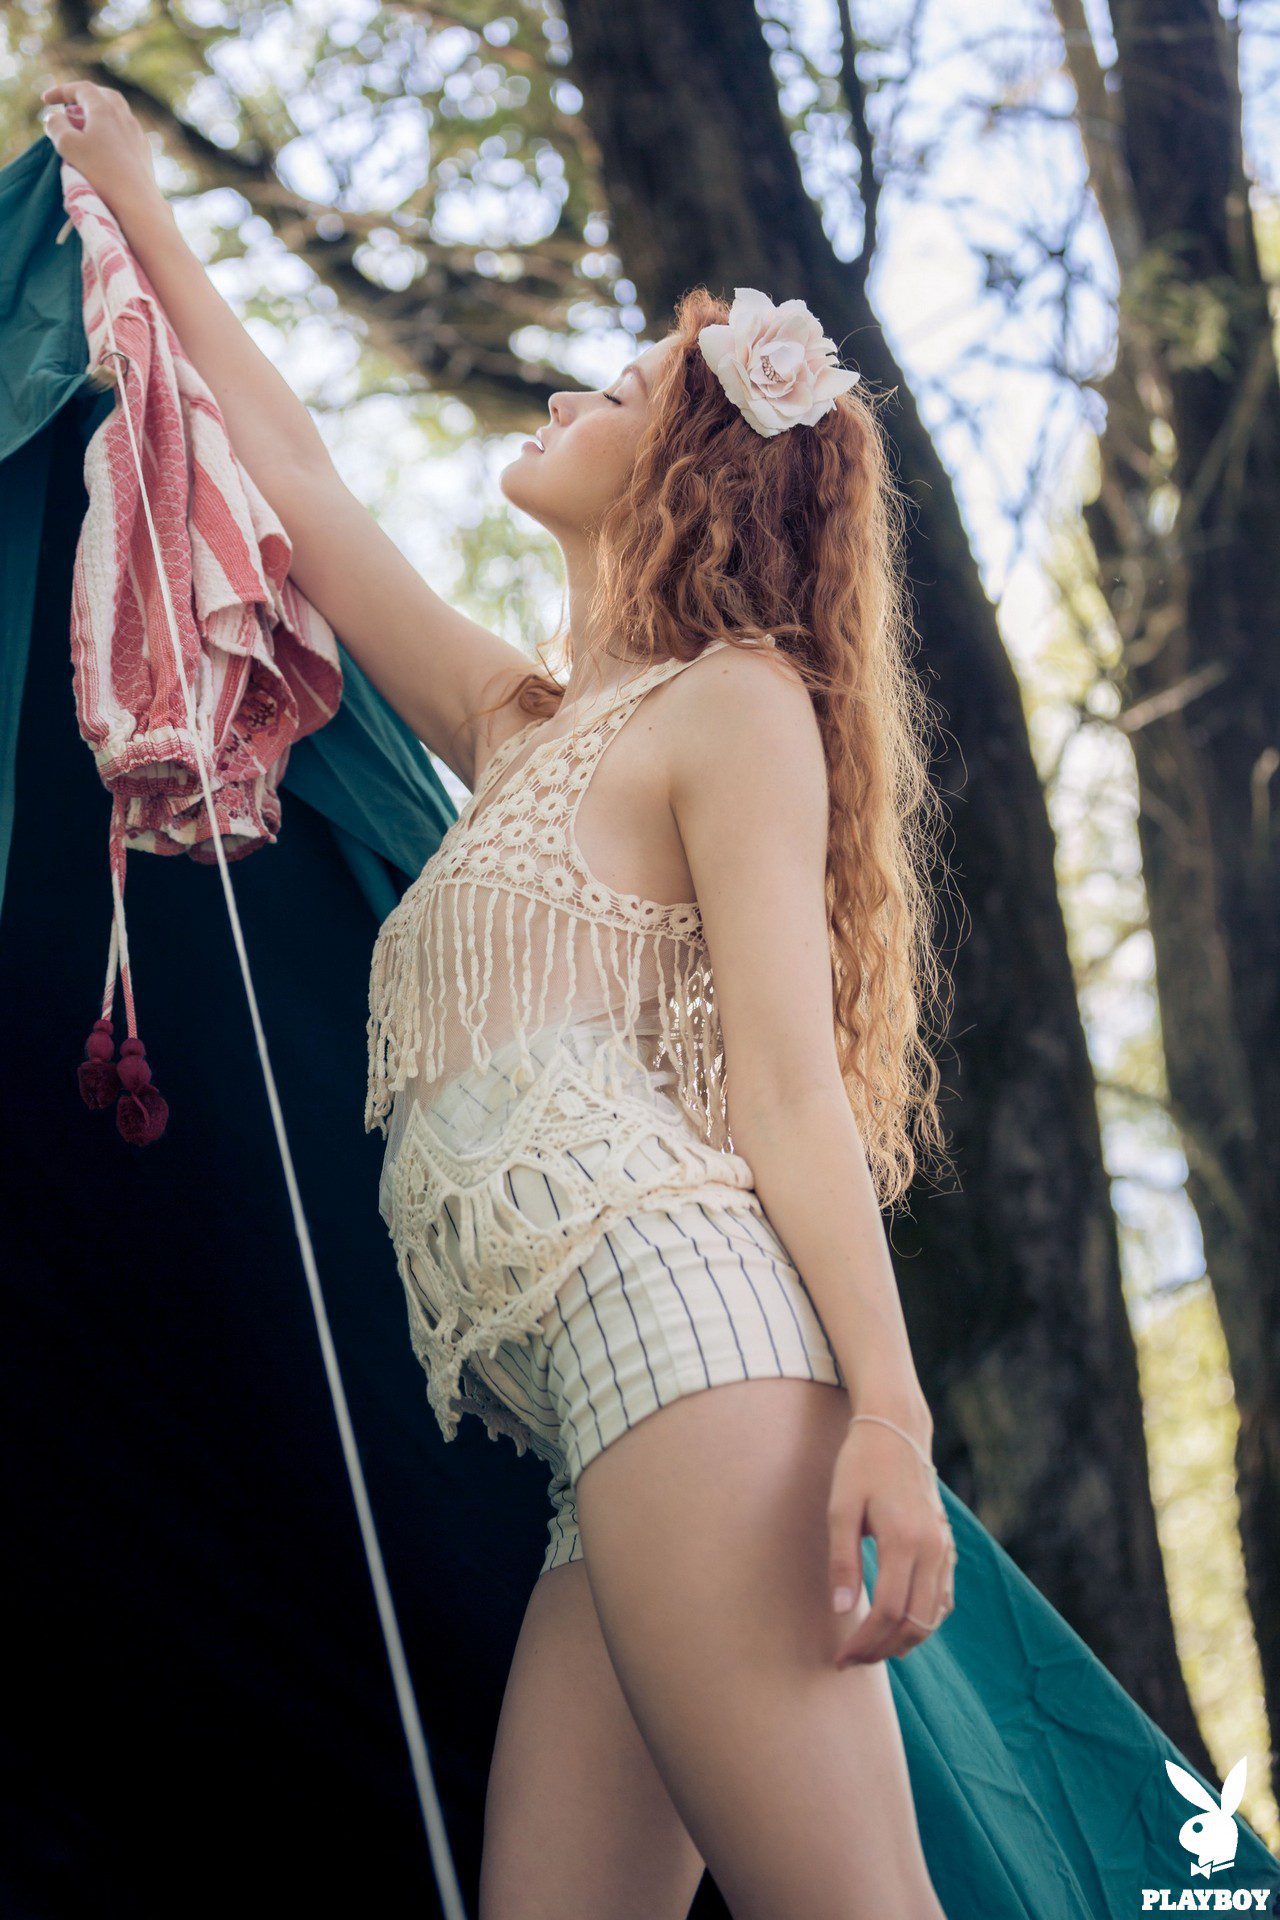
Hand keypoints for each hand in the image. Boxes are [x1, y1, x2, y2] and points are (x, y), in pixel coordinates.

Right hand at [38, 80, 162, 220]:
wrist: (137, 202)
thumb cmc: (101, 171)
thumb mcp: (68, 145)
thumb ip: (56, 126)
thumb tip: (54, 118)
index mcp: (105, 109)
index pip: (81, 88)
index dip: (61, 91)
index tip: (45, 101)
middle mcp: (125, 116)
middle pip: (103, 96)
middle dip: (83, 98)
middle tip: (69, 107)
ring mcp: (138, 134)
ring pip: (117, 114)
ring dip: (98, 115)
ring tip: (85, 127)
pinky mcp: (144, 153)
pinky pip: (125, 133)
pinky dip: (110, 131)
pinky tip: (105, 146)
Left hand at [827, 1413, 955, 1664]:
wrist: (896, 1431)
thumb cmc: (860, 1465)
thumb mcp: (840, 1507)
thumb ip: (842, 1559)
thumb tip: (840, 1610)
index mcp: (904, 1539)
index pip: (887, 1611)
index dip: (864, 1642)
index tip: (840, 1658)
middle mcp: (932, 1548)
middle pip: (914, 1624)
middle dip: (882, 1650)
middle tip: (851, 1660)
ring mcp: (945, 1549)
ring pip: (933, 1618)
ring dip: (903, 1642)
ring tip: (869, 1649)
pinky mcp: (948, 1547)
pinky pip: (942, 1600)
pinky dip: (922, 1622)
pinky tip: (896, 1627)